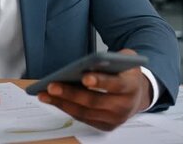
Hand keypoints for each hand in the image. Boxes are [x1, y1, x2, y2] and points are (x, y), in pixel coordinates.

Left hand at [37, 49, 151, 130]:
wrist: (137, 93)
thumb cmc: (125, 72)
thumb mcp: (125, 59)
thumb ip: (112, 58)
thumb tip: (91, 62)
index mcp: (132, 86)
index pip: (116, 85)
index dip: (100, 81)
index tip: (84, 77)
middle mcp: (124, 106)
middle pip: (95, 101)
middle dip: (71, 94)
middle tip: (52, 86)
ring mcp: (114, 118)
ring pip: (85, 112)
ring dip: (62, 103)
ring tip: (45, 93)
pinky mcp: (105, 125)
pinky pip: (82, 118)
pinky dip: (66, 108)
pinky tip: (52, 100)